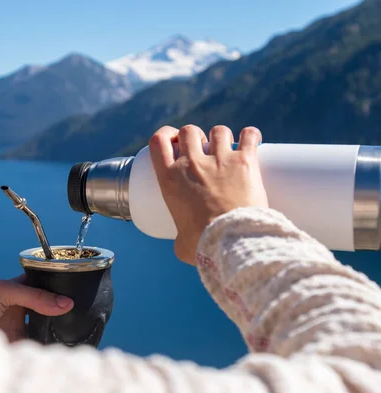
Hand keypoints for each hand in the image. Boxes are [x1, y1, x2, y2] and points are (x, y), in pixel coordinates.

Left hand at [0, 275, 73, 341]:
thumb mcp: (3, 292)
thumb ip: (35, 296)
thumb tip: (66, 303)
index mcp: (19, 290)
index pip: (45, 286)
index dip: (60, 288)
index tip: (77, 292)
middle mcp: (22, 310)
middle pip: (50, 309)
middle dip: (64, 312)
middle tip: (80, 313)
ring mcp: (20, 330)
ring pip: (47, 329)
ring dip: (58, 329)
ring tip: (74, 328)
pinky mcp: (18, 348)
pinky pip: (38, 348)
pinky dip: (49, 346)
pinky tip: (59, 343)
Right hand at [149, 124, 268, 264]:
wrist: (231, 241)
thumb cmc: (203, 245)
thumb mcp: (180, 242)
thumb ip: (180, 238)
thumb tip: (183, 244)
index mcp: (170, 179)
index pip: (158, 142)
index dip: (166, 135)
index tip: (174, 141)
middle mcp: (192, 164)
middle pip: (189, 131)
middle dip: (196, 135)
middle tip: (204, 149)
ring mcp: (219, 160)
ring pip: (219, 131)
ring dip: (222, 137)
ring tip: (229, 149)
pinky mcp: (245, 161)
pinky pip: (249, 136)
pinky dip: (251, 136)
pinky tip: (251, 141)